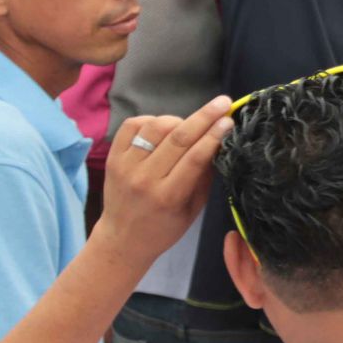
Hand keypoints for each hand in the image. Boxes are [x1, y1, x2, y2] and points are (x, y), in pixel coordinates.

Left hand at [101, 98, 233, 258]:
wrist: (123, 239)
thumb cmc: (166, 227)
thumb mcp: (193, 209)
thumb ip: (204, 176)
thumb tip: (219, 142)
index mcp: (168, 196)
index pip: (195, 157)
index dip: (214, 135)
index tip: (230, 120)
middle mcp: (145, 179)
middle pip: (178, 137)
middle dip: (204, 116)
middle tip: (223, 102)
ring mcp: (125, 167)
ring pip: (155, 127)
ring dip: (178, 119)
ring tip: (188, 125)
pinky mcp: (112, 158)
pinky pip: (132, 126)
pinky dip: (151, 120)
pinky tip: (162, 127)